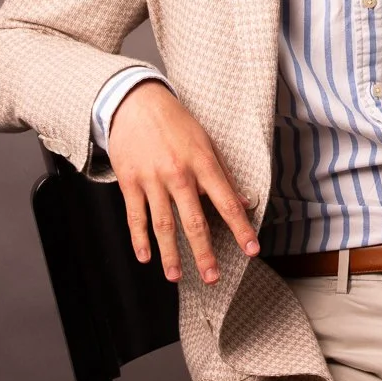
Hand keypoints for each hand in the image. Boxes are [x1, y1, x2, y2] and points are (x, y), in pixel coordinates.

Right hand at [107, 80, 259, 283]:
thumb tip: (245, 201)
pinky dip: (139, 240)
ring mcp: (152, 180)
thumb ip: (224, 174)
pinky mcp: (129, 182)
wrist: (136, 103)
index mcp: (202, 163)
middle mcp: (178, 174)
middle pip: (194, 221)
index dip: (241, 228)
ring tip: (177, 276)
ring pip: (163, 225)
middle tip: (213, 277)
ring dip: (171, 254)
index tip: (252, 249)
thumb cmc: (176, 122)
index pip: (226, 202)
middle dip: (205, 252)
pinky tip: (146, 257)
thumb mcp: (206, 142)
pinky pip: (135, 217)